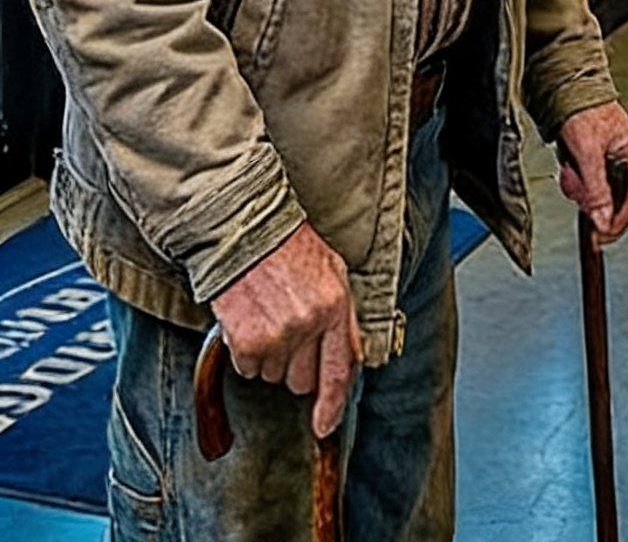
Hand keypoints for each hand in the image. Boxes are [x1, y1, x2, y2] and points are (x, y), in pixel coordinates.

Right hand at [211, 222, 361, 439]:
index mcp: (336, 307)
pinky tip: (250, 321)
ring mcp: (278, 336)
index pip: (340, 370)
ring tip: (270, 316)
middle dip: (296, 366)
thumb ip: (342, 319)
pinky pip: (248, 369)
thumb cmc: (292, 250)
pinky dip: (247, 353)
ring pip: (274, 376)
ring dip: (272, 356)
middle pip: (302, 381)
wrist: (247, 234)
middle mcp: (310, 326)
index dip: (331, 405)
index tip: (323, 425)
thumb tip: (346, 361)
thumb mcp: (333, 274)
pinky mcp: (246, 344)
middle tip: (289, 332)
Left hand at [556, 102, 627, 246]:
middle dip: (591, 199)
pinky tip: (568, 165)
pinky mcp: (598, 159)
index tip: (599, 238)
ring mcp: (613, 158)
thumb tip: (603, 221)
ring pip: (598, 193)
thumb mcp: (587, 153)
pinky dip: (575, 180)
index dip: (616, 222)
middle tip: (575, 189)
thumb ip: (597, 189)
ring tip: (569, 169)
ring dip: (579, 187)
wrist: (563, 86)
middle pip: (614, 198)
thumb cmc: (579, 110)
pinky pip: (589, 183)